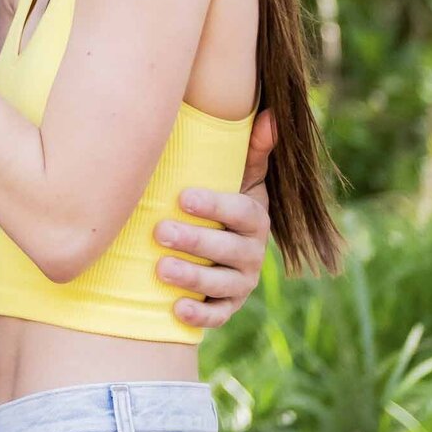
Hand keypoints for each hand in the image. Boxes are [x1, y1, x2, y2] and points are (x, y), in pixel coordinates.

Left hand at [154, 106, 275, 329]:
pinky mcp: (228, 307)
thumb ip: (254, 151)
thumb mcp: (241, 177)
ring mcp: (241, 283)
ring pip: (222, 285)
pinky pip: (217, 316)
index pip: (242, 212)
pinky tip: (176, 309)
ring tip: (160, 268)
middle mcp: (253, 253)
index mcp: (256, 219)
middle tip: (160, 231)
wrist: (220, 248)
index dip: (215, 205)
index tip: (183, 197)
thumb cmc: (223, 203)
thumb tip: (271, 115)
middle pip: (228, 250)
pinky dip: (199, 315)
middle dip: (195, 241)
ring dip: (192, 277)